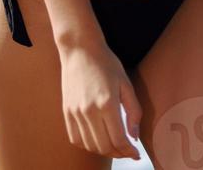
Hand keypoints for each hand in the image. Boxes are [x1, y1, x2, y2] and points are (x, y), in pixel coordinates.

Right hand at [59, 40, 141, 159]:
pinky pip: (76, 138)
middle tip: (127, 151)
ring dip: (104, 151)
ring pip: (90, 145)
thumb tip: (134, 137)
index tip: (136, 154)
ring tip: (114, 146)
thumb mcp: (126, 83)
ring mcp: (76, 112)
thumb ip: (133, 111)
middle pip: (104, 147)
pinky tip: (97, 139)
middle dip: (119, 153)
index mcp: (107, 104)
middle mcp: (89, 111)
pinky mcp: (67, 111)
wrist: (80, 48)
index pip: (118, 140)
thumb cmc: (106, 63)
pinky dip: (87, 145)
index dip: (129, 152)